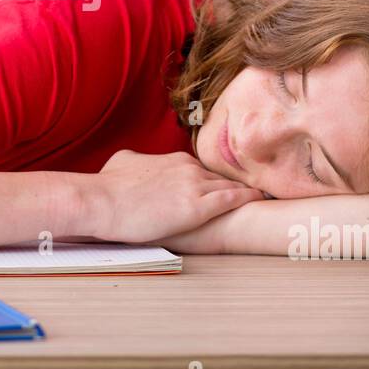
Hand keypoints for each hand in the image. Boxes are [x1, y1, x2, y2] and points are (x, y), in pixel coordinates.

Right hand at [80, 150, 263, 242]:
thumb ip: (137, 161)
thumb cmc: (107, 186)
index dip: (215, 181)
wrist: (101, 201)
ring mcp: (193, 186)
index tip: (225, 186)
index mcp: (174, 160)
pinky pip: (231, 201)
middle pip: (220, 178)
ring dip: (247, 191)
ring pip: (230, 187)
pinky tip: (260, 201)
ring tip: (267, 196)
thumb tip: (134, 161)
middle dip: (236, 186)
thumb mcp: (123, 162)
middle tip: (257, 192)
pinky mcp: (195, 208)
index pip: (204, 170)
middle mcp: (188, 169)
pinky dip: (247, 199)